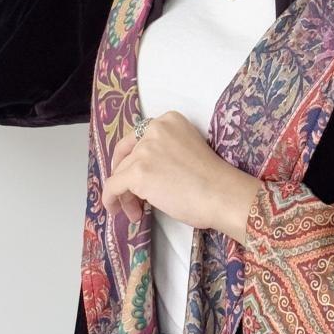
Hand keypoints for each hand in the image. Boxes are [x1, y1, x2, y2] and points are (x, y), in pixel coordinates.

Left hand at [102, 110, 249, 231]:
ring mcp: (145, 150)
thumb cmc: (214, 180)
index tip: (136, 177)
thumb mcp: (187, 151)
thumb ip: (164, 153)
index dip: (133, 160)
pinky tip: (117, 210)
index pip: (139, 139)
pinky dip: (110, 200)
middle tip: (132, 197)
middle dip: (126, 178)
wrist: (223, 194)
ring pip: (120, 173)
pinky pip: (113, 186)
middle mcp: (154, 129)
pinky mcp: (138, 172)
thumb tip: (144, 176)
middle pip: (127, 156)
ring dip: (125, 195)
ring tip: (136, 212)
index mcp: (170, 120)